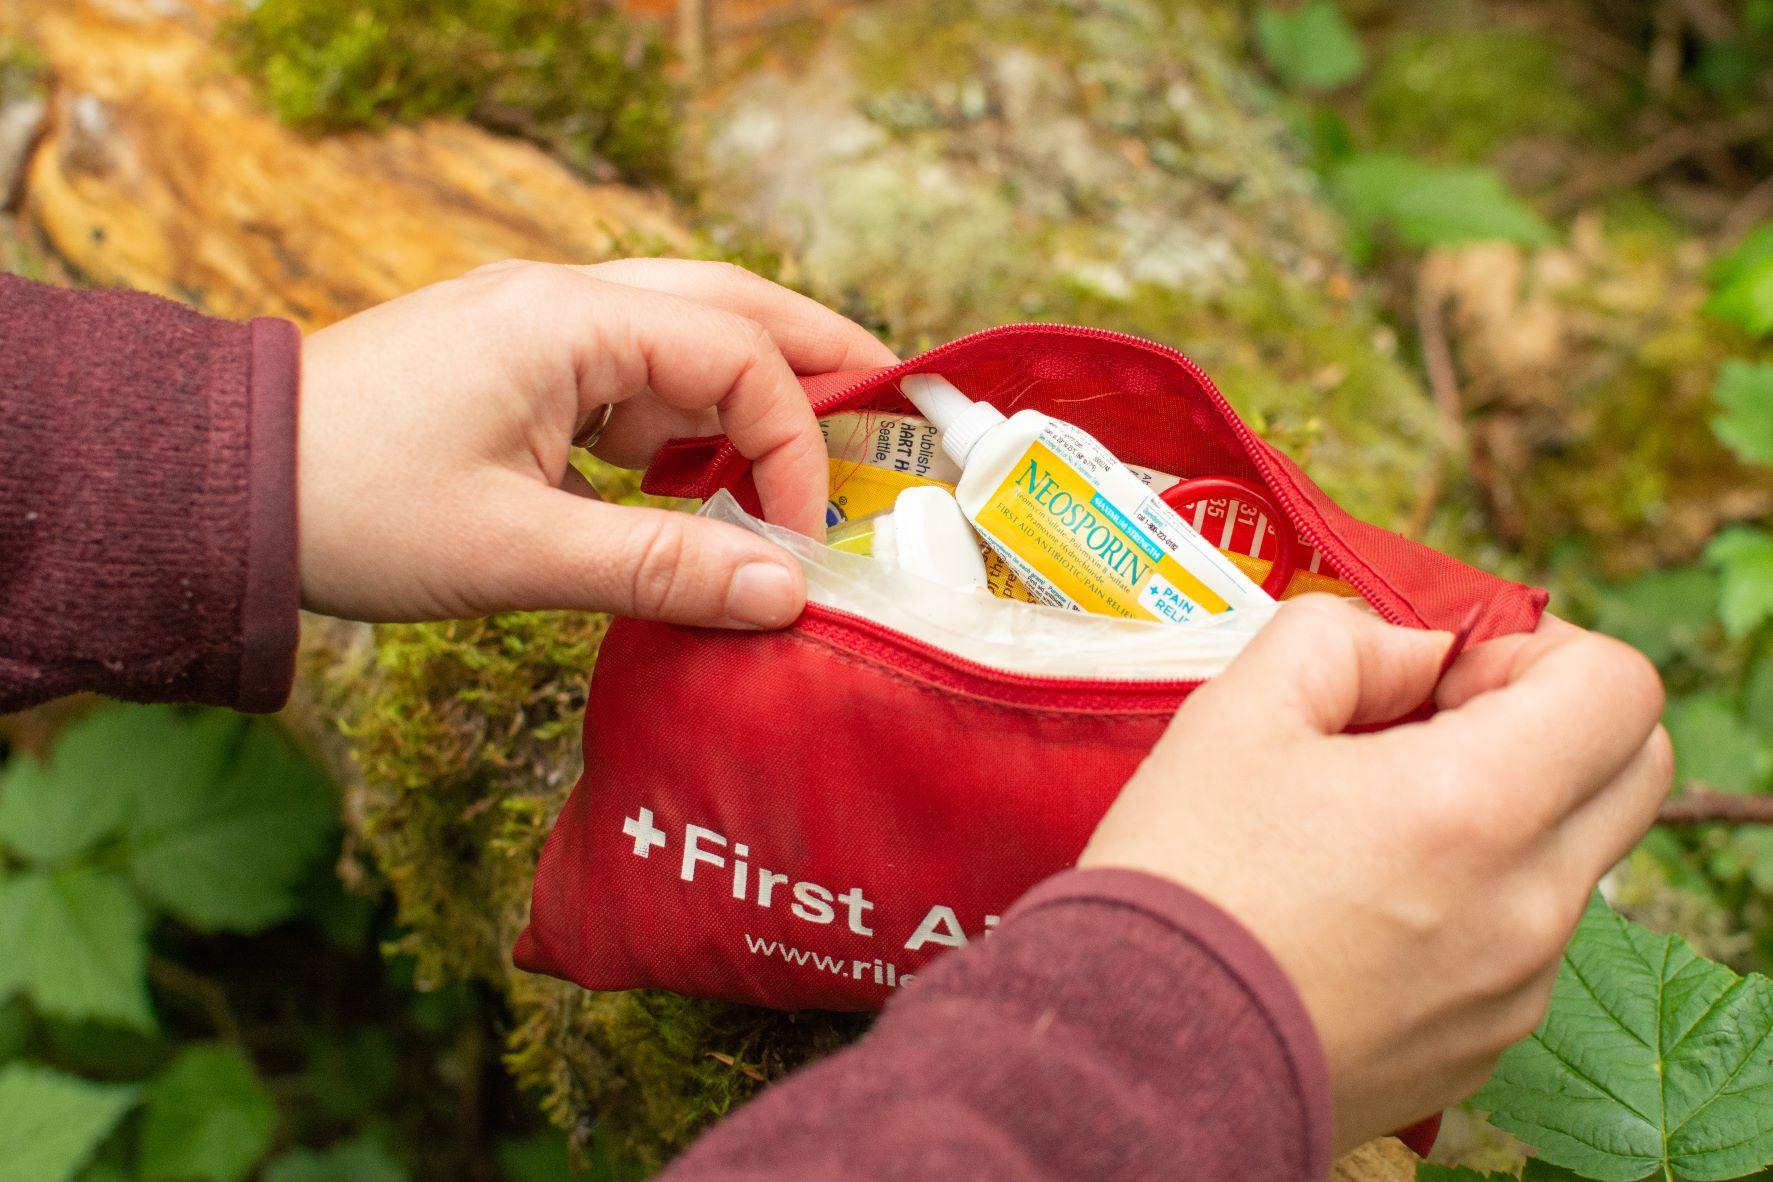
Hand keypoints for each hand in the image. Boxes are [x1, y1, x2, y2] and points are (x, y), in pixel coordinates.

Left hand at [296, 258, 895, 624]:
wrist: (221, 491)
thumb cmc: (353, 510)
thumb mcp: (518, 552)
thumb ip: (662, 568)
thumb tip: (787, 598)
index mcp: (566, 321)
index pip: (736, 355)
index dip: (795, 442)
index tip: (803, 537)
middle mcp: (562, 302)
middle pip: (730, 304)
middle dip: (817, 358)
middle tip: (893, 413)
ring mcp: (537, 328)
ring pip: (685, 335)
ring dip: (753, 392)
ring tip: (815, 459)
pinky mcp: (517, 367)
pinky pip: (632, 377)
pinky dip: (686, 422)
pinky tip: (700, 483)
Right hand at [1080, 595, 1670, 1150]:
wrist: (1143, 1057)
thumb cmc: (1185, 881)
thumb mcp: (1239, 711)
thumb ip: (1343, 639)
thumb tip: (1409, 652)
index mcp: (1477, 806)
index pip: (1619, 688)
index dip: (1537, 649)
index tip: (1444, 673)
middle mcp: (1528, 905)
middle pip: (1636, 770)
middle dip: (1554, 719)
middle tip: (1435, 723)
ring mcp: (1515, 988)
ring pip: (1574, 859)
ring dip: (1509, 811)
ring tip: (1373, 822)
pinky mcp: (1482, 1044)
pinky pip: (1523, 943)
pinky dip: (1474, 898)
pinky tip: (1361, 903)